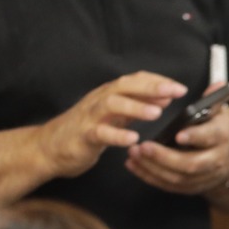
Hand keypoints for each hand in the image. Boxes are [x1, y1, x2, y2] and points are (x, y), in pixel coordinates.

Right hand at [37, 72, 185, 178]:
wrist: (48, 148)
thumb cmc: (86, 129)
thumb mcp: (114, 114)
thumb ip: (137, 105)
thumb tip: (165, 96)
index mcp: (109, 94)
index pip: (134, 80)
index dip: (157, 81)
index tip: (179, 86)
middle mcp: (99, 100)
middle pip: (124, 86)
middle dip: (151, 87)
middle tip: (175, 92)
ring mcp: (89, 117)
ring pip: (111, 104)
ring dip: (135, 106)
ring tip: (157, 113)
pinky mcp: (82, 136)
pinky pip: (99, 133)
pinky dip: (116, 135)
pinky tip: (133, 139)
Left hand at [124, 83, 228, 195]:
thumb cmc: (217, 130)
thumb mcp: (219, 114)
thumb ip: (213, 100)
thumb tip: (217, 84)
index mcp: (223, 138)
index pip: (211, 137)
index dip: (195, 137)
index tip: (177, 134)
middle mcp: (217, 160)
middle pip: (191, 164)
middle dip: (165, 157)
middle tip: (143, 146)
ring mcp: (204, 177)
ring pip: (177, 178)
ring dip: (153, 167)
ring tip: (133, 153)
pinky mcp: (191, 187)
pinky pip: (169, 186)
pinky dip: (149, 177)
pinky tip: (134, 165)